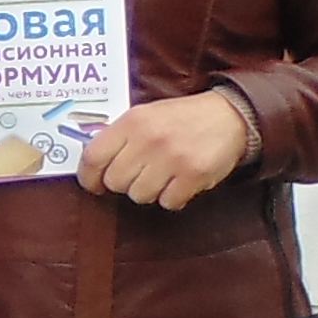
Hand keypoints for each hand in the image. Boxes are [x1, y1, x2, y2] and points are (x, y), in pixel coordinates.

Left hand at [76, 89, 256, 209]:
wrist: (229, 115)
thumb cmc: (183, 119)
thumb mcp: (146, 115)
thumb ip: (120, 136)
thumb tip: (93, 165)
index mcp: (133, 121)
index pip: (93, 156)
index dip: (88, 176)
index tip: (93, 184)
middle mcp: (149, 138)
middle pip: (115, 181)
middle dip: (125, 183)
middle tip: (140, 174)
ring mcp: (172, 157)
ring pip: (139, 195)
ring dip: (149, 191)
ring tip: (163, 175)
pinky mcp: (193, 174)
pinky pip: (167, 202)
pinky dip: (172, 197)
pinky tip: (179, 182)